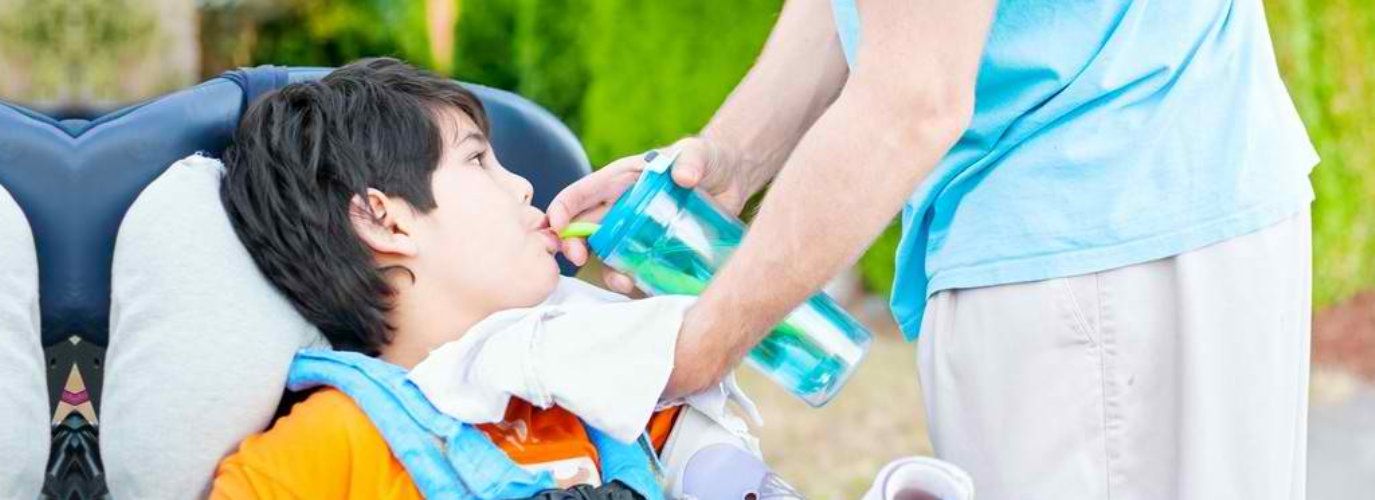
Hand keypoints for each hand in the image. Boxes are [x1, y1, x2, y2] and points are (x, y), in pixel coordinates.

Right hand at [548, 136, 748, 292]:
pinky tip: (641, 289)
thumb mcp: (699, 153)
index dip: (563, 207)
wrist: (731, 180)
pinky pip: (635, 269)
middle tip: (577, 257)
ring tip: (621, 282)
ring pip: (607, 254)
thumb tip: (684, 176)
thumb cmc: (707, 159)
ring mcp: (635, 231)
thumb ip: (692, 158)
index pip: (582, 193)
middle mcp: (621, 207)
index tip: (555, 224)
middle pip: (585, 228)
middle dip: (573, 243)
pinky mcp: (653, 249)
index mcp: (621, 180)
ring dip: (606, 270)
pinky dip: (633, 282)